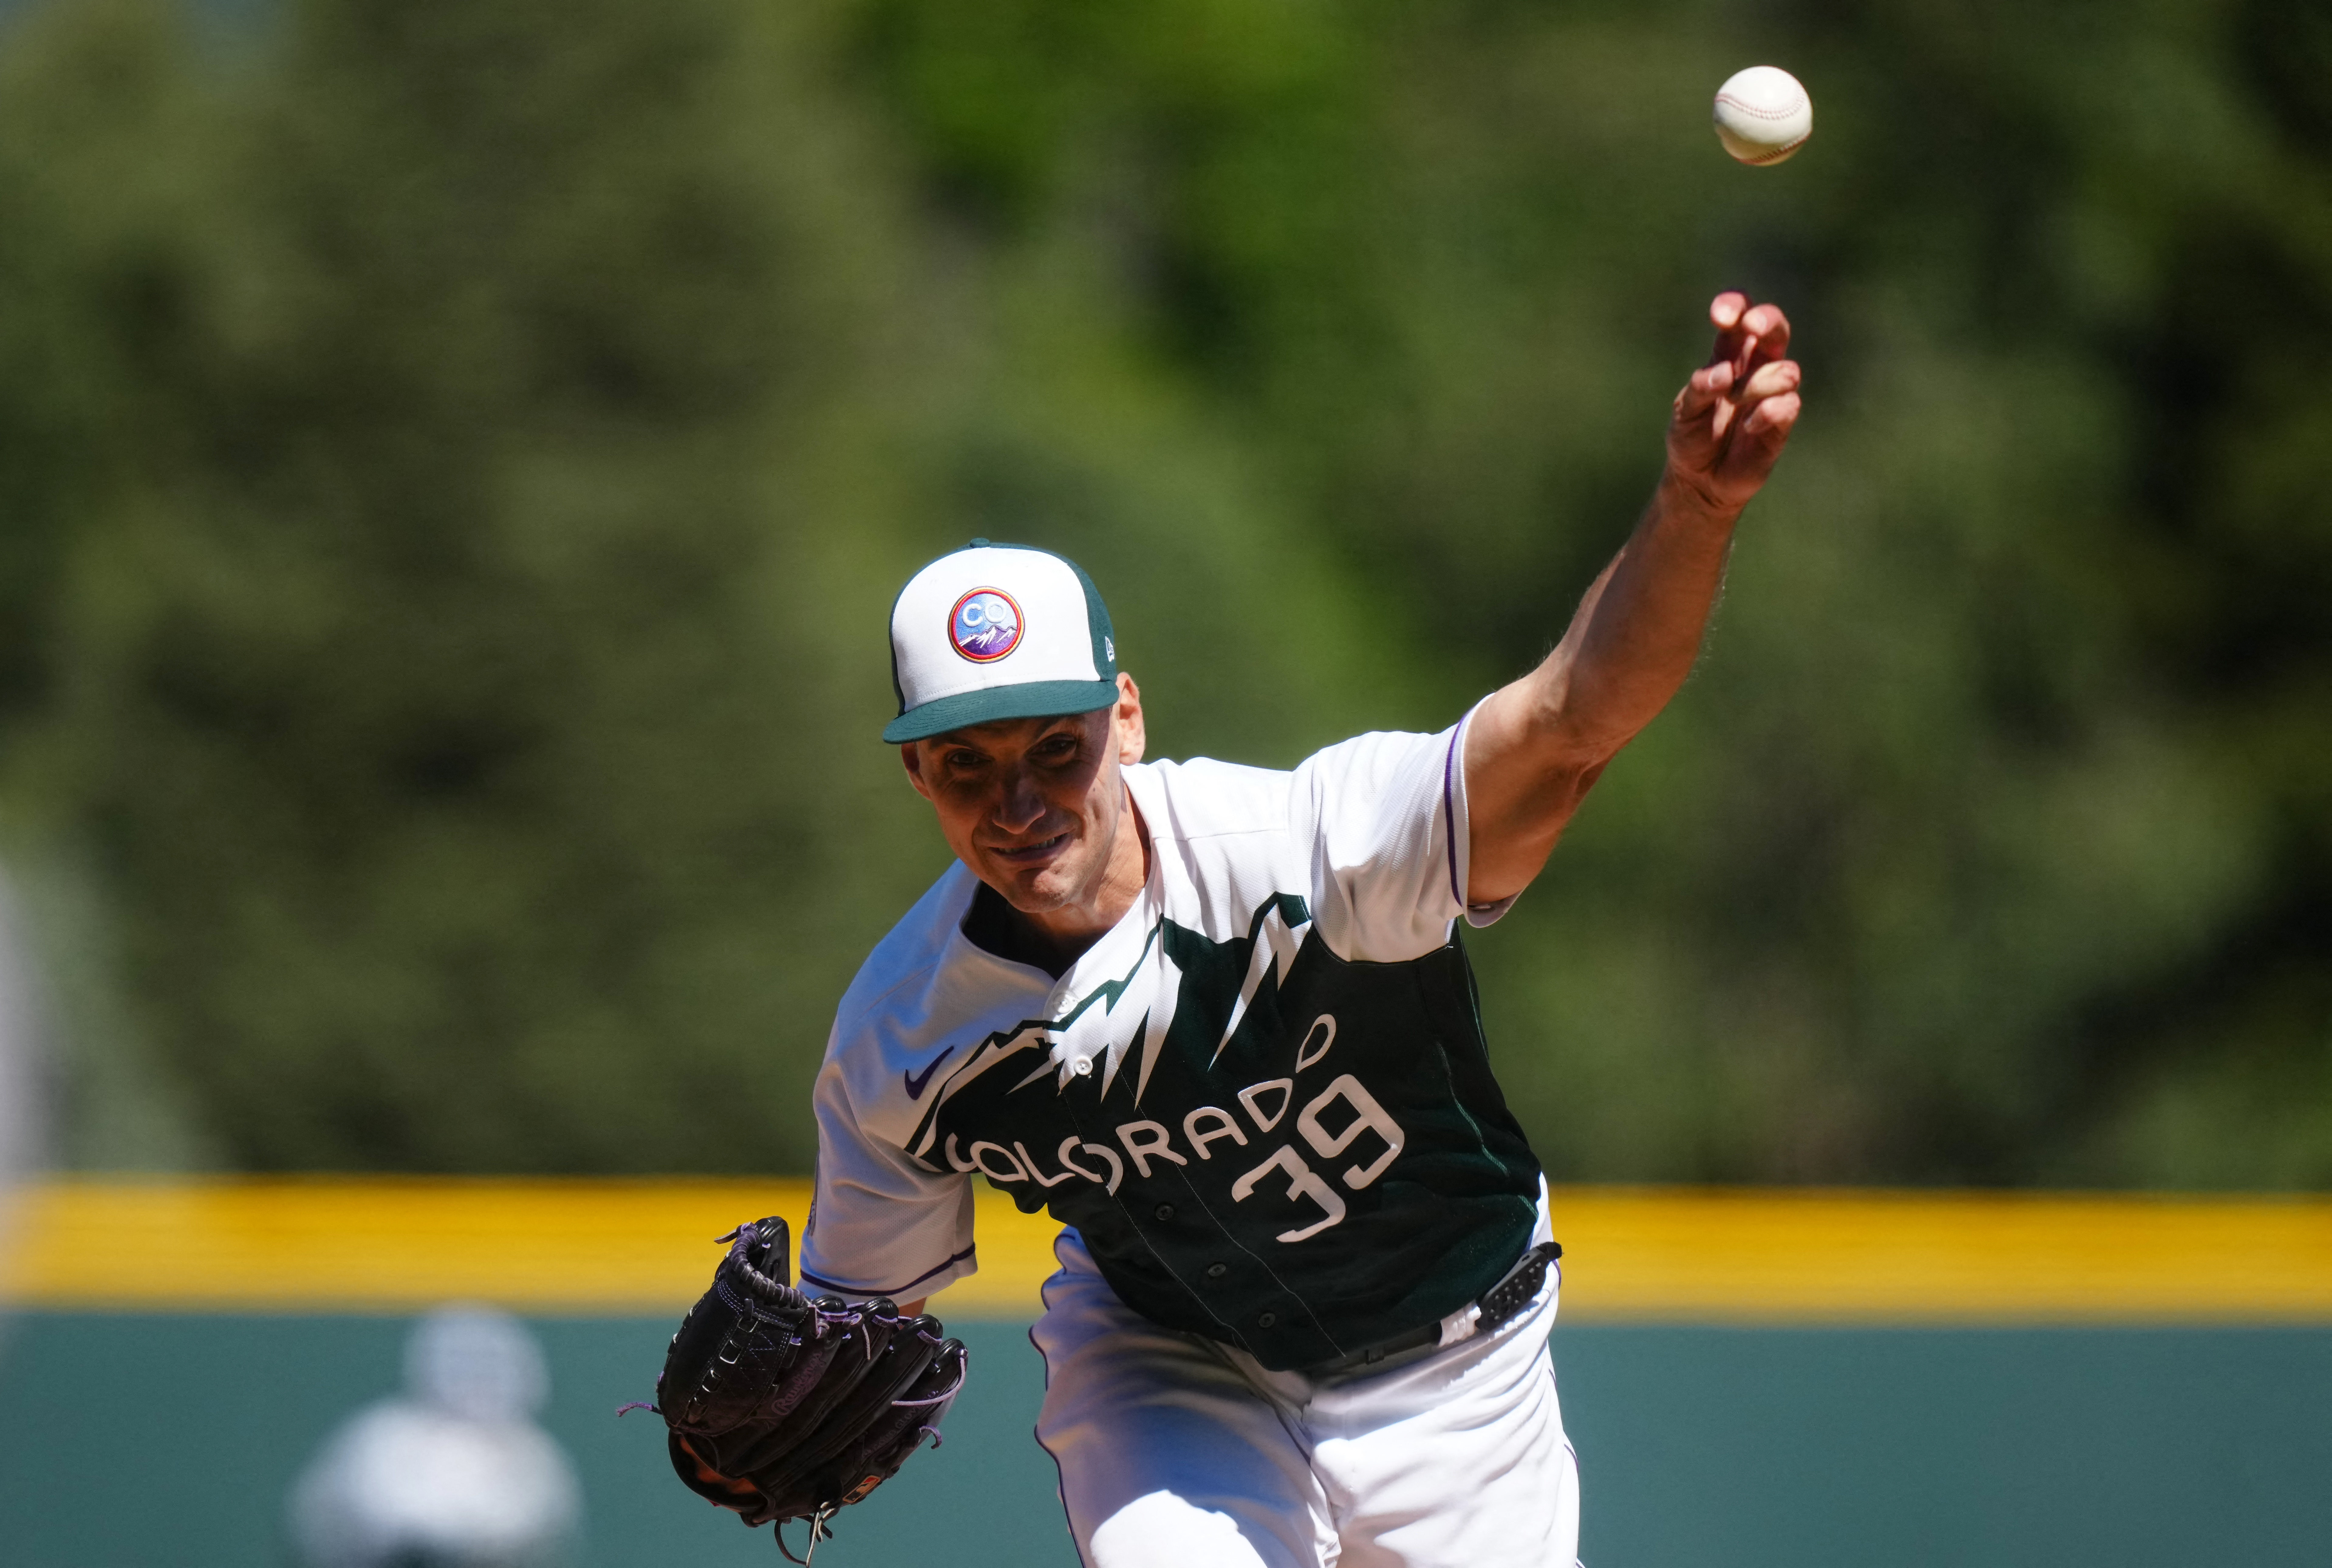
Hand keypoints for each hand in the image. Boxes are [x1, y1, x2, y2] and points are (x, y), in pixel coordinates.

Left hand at [1663, 292, 1801, 517]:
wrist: (1699, 480)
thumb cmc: (1691, 437)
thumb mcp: (1685, 411)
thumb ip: (1701, 387)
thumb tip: (1726, 373)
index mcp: (1729, 356)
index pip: (1739, 319)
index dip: (1735, 307)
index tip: (1720, 315)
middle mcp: (1756, 368)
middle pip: (1775, 329)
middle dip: (1766, 321)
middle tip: (1750, 326)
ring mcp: (1773, 393)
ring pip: (1785, 369)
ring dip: (1756, 385)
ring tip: (1734, 404)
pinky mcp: (1783, 420)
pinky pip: (1788, 404)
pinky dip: (1767, 413)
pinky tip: (1748, 428)